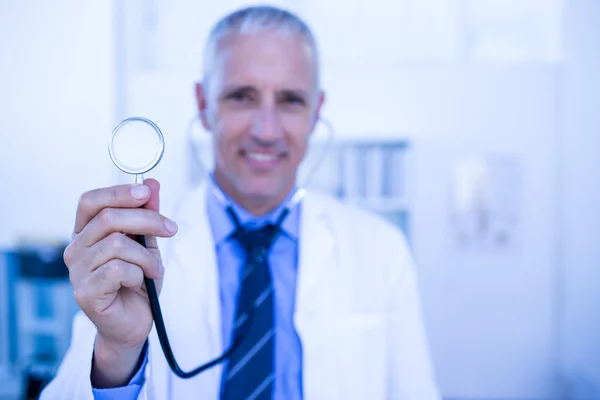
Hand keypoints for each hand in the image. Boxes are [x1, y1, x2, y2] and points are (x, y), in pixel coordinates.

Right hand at [63, 178, 176, 386]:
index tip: (147, 193)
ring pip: (117, 244)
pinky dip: (138, 274)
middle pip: (108, 218)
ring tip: (154, 269)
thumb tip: (151, 183)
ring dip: (147, 256)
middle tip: (171, 229)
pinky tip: (139, 283)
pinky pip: (118, 270)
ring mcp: (77, 271)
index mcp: (86, 233)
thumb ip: (147, 215)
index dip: (118, 192)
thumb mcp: (148, 244)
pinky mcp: (85, 292)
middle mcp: (76, 249)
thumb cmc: (138, 282)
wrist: (134, 323)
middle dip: (147, 220)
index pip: (90, 200)